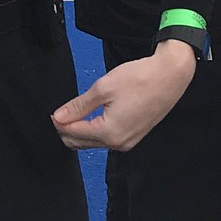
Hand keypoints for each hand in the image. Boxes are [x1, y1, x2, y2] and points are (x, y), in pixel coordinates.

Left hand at [52, 38, 195, 150]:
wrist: (169, 77)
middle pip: (82, 143)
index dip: (59, 123)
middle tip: (60, 111)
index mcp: (109, 133)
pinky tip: (90, 116)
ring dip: (80, 131)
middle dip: (67, 129)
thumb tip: (58, 117)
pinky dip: (94, 130)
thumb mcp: (102, 89)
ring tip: (73, 112)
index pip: (73, 134)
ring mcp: (128, 142)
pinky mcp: (134, 136)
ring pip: (94, 142)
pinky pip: (107, 139)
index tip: (52, 111)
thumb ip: (79, 106)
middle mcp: (119, 144)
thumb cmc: (138, 79)